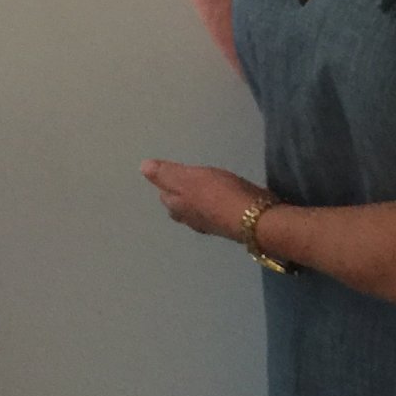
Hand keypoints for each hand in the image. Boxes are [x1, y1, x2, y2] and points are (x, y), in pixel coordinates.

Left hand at [141, 159, 260, 243]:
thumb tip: (143, 167)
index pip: (165, 196)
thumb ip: (167, 174)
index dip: (166, 185)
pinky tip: (222, 205)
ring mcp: (210, 226)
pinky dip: (214, 210)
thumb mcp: (189, 177)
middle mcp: (190, 220)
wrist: (253, 218)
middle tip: (184, 186)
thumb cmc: (218, 194)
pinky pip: (216, 217)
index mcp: (178, 207)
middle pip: (178, 209)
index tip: (169, 177)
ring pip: (196, 215)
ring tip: (201, 195)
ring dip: (196, 206)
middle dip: (178, 199)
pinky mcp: (229, 227)